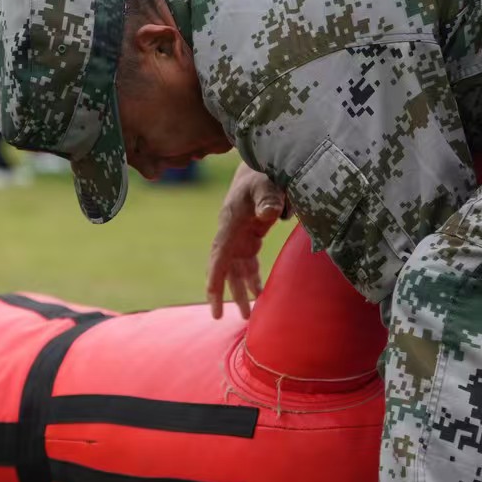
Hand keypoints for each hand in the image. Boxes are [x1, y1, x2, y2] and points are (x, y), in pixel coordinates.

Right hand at [205, 161, 287, 319]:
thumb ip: (269, 198)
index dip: (215, 277)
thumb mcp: (268, 183)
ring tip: (247, 315)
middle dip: (220, 291)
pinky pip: (247, 263)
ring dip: (239, 290)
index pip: (219, 254)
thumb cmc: (264, 173)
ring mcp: (238, 235)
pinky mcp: (249, 236)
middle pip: (222, 266)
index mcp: (230, 221)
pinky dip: (251, 279)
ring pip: (235, 269)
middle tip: (218, 316)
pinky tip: (258, 294)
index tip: (212, 299)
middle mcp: (230, 231)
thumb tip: (270, 213)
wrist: (261, 165)